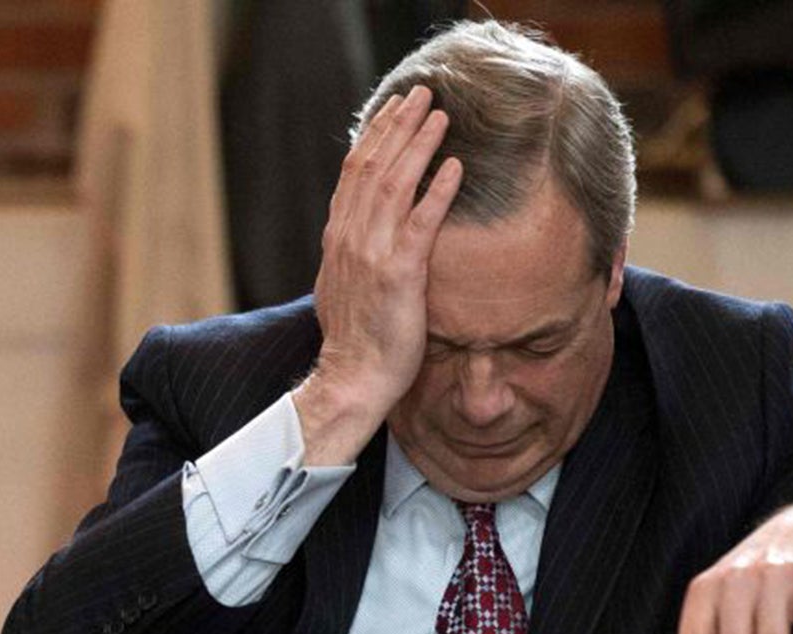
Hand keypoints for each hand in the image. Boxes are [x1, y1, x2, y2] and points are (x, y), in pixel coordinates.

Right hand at [293, 87, 462, 466]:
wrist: (350, 380)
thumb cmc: (355, 342)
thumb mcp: (343, 288)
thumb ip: (354, 255)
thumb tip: (361, 235)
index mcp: (338, 239)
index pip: (353, 174)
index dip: (375, 136)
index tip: (394, 109)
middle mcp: (350, 239)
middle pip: (373, 167)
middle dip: (398, 126)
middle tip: (422, 93)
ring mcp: (372, 256)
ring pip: (394, 185)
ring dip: (418, 145)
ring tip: (441, 116)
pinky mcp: (398, 276)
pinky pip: (420, 224)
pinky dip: (436, 191)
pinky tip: (454, 166)